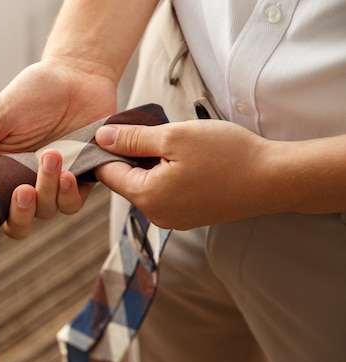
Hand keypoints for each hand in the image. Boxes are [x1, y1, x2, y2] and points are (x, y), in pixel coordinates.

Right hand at [0, 58, 116, 237]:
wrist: (79, 74)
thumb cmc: (36, 91)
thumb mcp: (1, 114)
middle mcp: (23, 182)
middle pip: (16, 224)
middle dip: (19, 215)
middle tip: (24, 191)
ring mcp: (51, 184)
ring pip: (45, 212)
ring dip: (47, 190)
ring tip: (53, 155)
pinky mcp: (79, 180)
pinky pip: (72, 203)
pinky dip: (69, 194)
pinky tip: (70, 173)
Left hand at [94, 119, 278, 229]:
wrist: (274, 179)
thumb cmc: (227, 155)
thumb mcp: (174, 136)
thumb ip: (133, 138)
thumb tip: (101, 137)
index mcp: (146, 197)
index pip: (107, 172)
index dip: (107, 148)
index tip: (120, 128)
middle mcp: (156, 215)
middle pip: (126, 180)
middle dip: (133, 154)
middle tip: (155, 131)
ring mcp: (173, 219)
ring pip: (146, 185)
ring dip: (152, 164)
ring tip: (177, 145)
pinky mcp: (189, 217)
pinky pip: (166, 193)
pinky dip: (168, 175)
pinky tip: (188, 161)